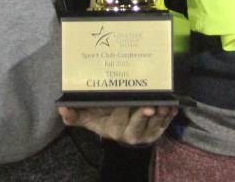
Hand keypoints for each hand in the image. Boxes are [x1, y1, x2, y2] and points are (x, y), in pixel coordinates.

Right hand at [58, 103, 177, 144]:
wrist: (120, 131)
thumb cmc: (103, 120)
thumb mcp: (89, 119)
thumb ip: (75, 115)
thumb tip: (61, 108)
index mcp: (113, 128)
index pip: (118, 117)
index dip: (124, 111)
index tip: (128, 101)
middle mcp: (129, 133)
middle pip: (137, 123)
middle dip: (143, 115)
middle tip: (149, 106)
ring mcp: (145, 133)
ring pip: (154, 124)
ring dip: (160, 115)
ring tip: (165, 105)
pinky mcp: (157, 131)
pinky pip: (165, 124)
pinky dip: (170, 116)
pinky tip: (173, 107)